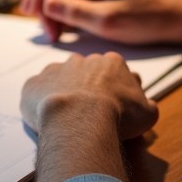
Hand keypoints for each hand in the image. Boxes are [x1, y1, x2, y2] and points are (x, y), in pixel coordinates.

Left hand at [20, 52, 158, 139]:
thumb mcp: (147, 114)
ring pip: (60, 81)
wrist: (80, 119)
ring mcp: (55, 69)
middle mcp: (82, 60)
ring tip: (67, 120)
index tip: (114, 109)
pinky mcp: (33, 83)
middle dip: (88, 91)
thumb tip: (147, 105)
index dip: (114, 92)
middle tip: (90, 116)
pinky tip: (47, 120)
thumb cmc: (117, 115)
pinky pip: (37, 92)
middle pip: (86, 74)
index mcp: (111, 63)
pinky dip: (40, 104)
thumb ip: (148, 106)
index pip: (115, 73)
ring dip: (63, 95)